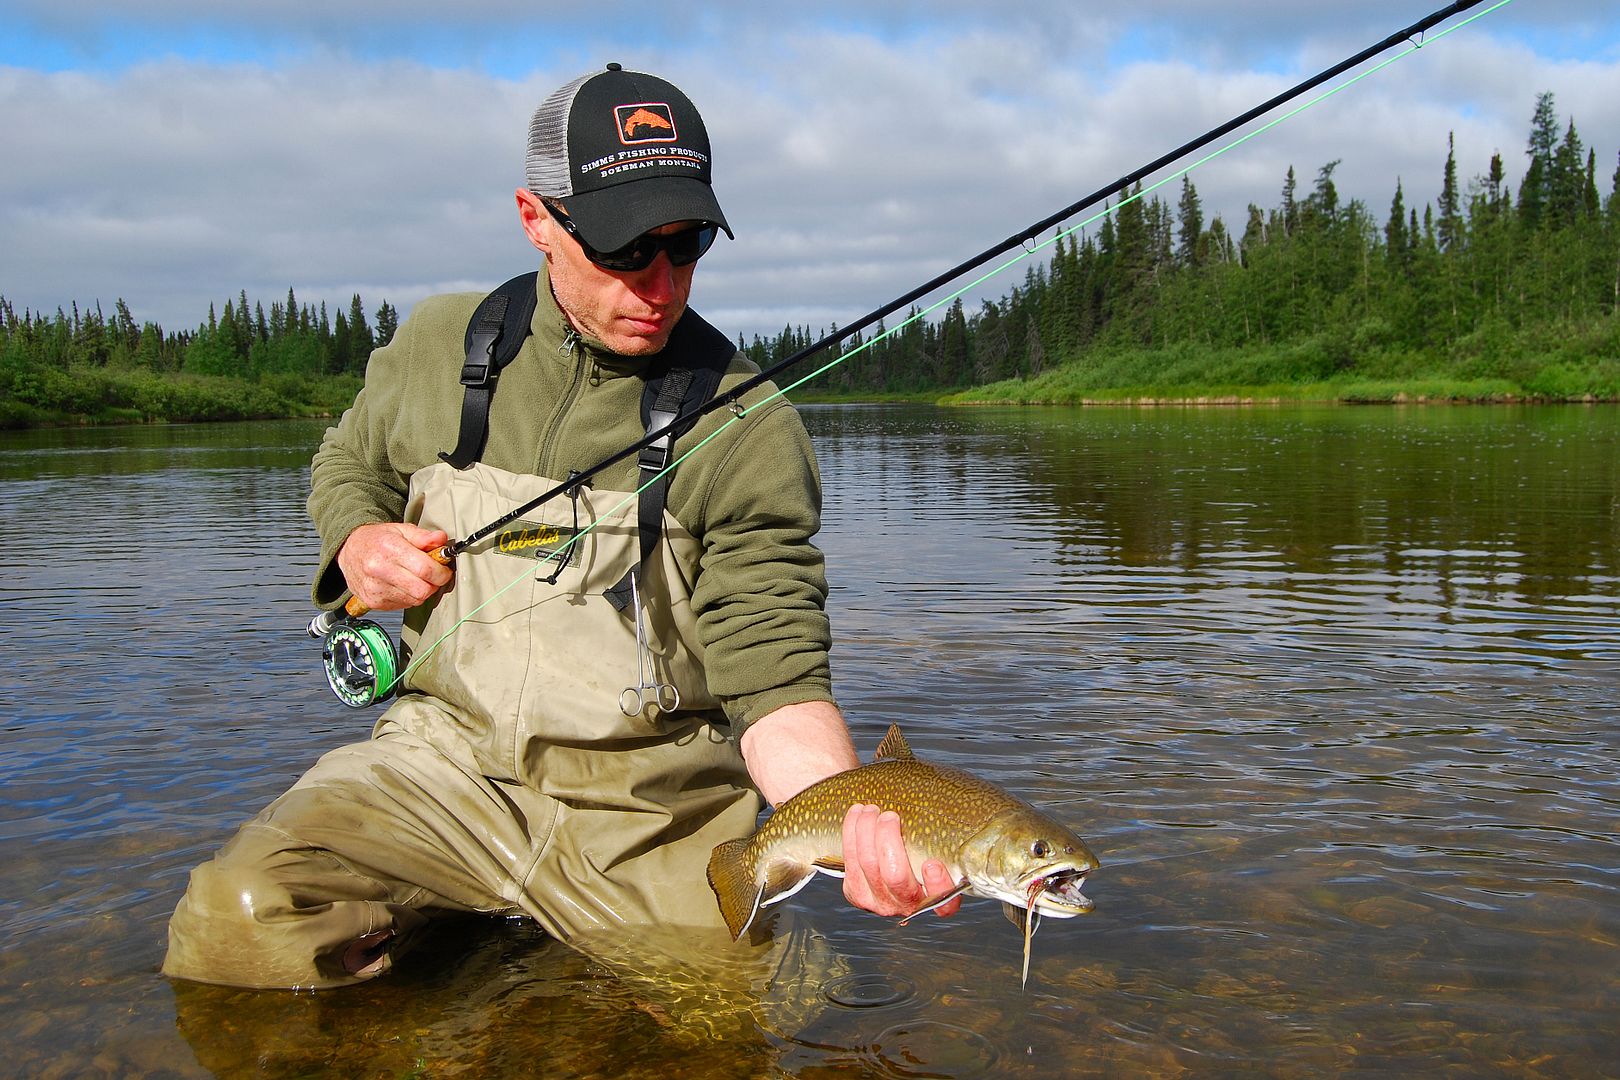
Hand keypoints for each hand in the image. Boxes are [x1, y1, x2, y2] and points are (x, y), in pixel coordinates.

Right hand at [336, 522, 453, 610]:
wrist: (349, 550)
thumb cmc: (376, 539)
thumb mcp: (401, 530)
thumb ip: (423, 536)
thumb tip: (441, 539)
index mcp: (389, 548)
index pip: (425, 569)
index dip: (442, 573)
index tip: (444, 570)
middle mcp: (379, 569)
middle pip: (422, 590)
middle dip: (434, 584)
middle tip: (433, 575)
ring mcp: (374, 588)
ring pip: (415, 600)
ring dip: (421, 591)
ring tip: (415, 578)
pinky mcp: (372, 601)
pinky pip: (403, 605)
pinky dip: (408, 597)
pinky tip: (402, 584)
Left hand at [840, 804, 960, 919]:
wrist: (888, 869)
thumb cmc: (920, 853)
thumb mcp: (938, 851)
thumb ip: (940, 841)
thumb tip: (939, 811)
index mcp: (936, 899)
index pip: (944, 904)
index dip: (937, 885)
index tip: (932, 863)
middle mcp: (908, 906)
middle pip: (895, 876)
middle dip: (888, 838)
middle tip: (890, 815)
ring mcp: (879, 902)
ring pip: (868, 864)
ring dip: (866, 829)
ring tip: (871, 810)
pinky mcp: (856, 893)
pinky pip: (850, 860)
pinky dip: (851, 831)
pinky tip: (856, 814)